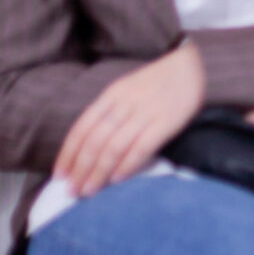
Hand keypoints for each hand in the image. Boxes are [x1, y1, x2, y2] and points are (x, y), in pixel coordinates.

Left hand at [55, 43, 204, 197]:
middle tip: (72, 190)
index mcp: (111, 95)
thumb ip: (110, 112)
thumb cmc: (158, 81)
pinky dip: (127, 164)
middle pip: (95, 141)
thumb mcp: (127, 88)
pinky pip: (142, 147)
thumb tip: (89, 145)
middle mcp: (125, 104)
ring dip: (98, 172)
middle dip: (80, 169)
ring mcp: (146, 113)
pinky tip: (118, 179)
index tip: (59, 175)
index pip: (82, 127)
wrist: (194, 64)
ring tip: (89, 190)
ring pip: (114, 147)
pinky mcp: (167, 121)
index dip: (68, 153)